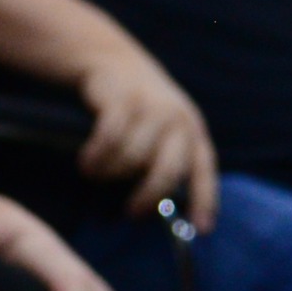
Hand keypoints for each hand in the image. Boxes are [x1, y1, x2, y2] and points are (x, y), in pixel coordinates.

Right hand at [72, 46, 216, 230]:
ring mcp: (151, 107)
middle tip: (131, 212)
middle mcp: (178, 119)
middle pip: (166, 172)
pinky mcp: (123, 99)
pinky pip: (107, 141)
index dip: (204, 201)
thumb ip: (166, 161)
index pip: (203, 170)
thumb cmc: (138, 110)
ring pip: (131, 160)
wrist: (114, 60)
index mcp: (192, 130)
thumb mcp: (162, 130)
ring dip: (109, 174)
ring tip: (96, 174)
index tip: (201, 230)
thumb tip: (159, 211)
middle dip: (147, 197)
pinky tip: (87, 163)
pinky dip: (95, 157)